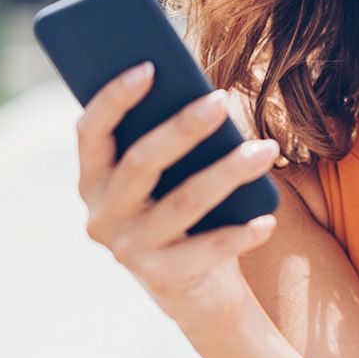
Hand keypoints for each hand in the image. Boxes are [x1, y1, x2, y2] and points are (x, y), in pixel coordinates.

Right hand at [76, 63, 278, 329]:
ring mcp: (130, 250)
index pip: (91, 132)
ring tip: (267, 149)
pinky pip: (208, 249)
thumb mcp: (169, 176)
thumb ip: (170, 139)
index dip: (114, 98)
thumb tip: (206, 96)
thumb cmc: (183, 210)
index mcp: (94, 179)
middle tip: (223, 100)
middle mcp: (102, 216)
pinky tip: (267, 217)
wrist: (196, 291)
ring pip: (184, 202)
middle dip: (183, 128)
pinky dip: (242, 232)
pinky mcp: (163, 279)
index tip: (149, 66)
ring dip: (229, 172)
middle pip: (141, 163)